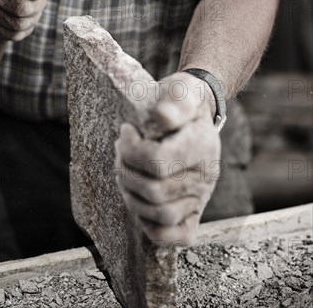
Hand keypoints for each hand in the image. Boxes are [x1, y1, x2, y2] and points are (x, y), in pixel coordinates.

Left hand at [115, 72, 220, 246]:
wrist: (196, 112)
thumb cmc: (182, 101)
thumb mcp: (180, 90)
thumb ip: (175, 101)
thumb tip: (161, 116)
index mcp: (202, 145)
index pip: (158, 161)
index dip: (132, 149)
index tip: (126, 131)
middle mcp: (206, 175)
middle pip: (155, 190)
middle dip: (127, 170)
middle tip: (121, 151)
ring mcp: (201, 196)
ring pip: (162, 214)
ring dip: (132, 195)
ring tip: (125, 172)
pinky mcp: (194, 211)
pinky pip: (177, 235)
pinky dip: (152, 226)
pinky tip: (139, 202)